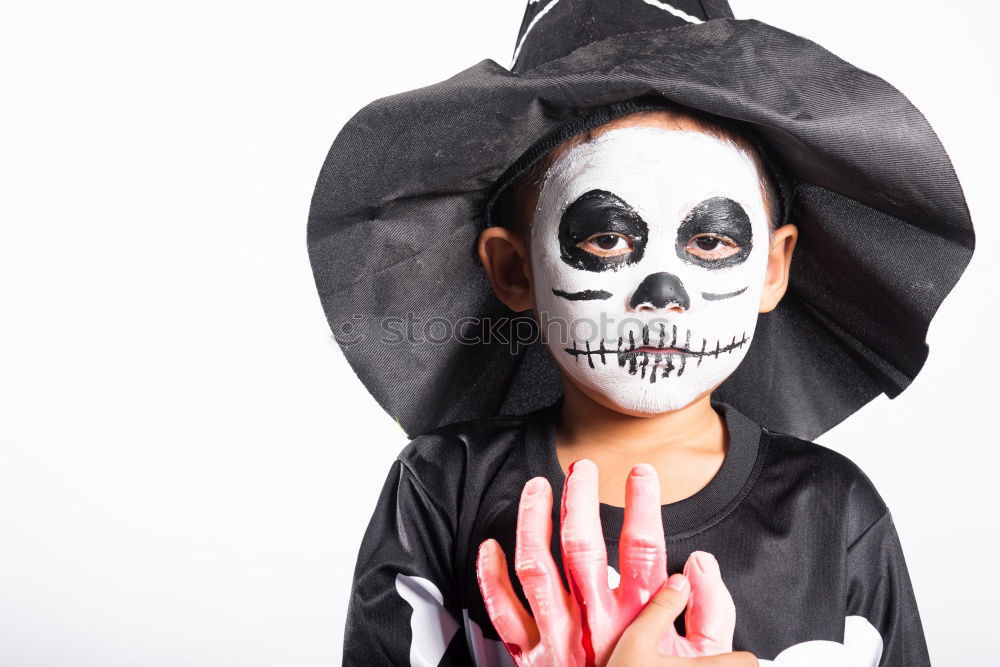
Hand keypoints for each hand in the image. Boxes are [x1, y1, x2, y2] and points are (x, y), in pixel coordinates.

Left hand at [476, 460, 736, 665]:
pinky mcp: (531, 657)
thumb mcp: (705, 659)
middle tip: (581, 470)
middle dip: (580, 501)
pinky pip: (501, 613)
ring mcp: (559, 639)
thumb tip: (701, 563)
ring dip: (533, 522)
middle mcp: (596, 623)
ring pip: (537, 568)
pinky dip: (490, 577)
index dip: (642, 505)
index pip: (643, 548)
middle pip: (582, 548)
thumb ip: (711, 610)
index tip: (641, 473)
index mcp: (640, 617)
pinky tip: (490, 545)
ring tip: (537, 488)